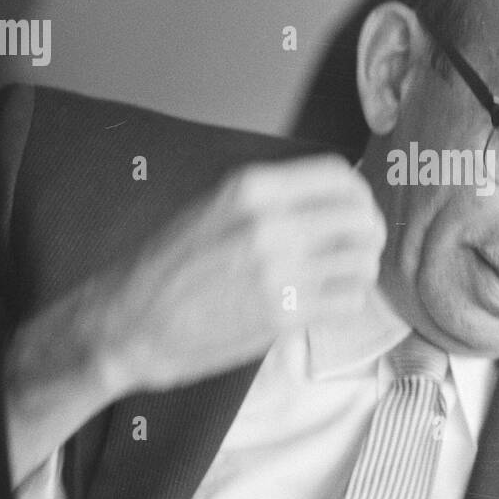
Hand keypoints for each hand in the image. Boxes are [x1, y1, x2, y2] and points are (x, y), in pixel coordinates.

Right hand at [95, 154, 386, 392]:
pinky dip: (347, 301)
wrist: (131, 323)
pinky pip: (348, 301)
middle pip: (360, 218)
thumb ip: (272, 199)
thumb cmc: (170, 267)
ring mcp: (281, 271)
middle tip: (358, 246)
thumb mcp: (216, 208)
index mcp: (252, 189)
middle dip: (367, 233)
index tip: (357, 207)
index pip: (337, 175)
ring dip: (360, 269)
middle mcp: (271, 223)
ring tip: (343, 276)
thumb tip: (331, 196)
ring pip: (362, 262)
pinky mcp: (284, 315)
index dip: (357, 193)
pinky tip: (328, 301)